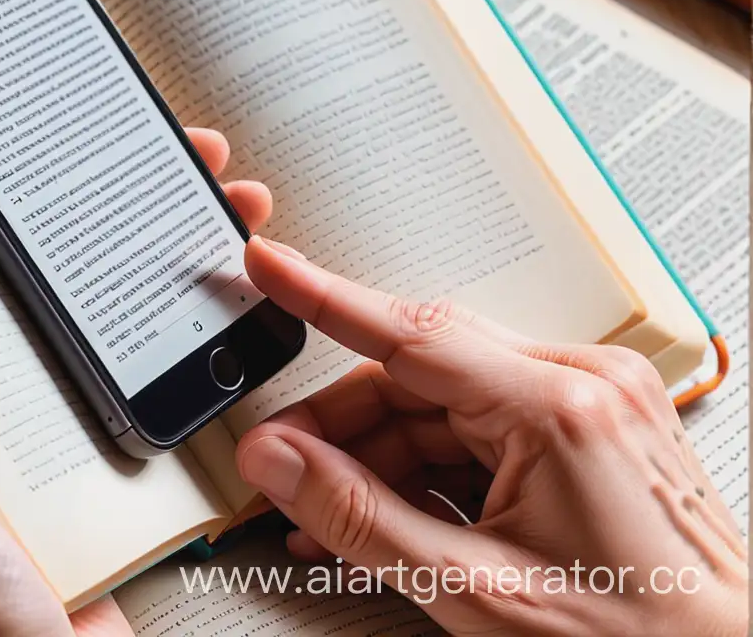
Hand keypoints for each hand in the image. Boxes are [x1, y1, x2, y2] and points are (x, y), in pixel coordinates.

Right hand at [236, 237, 746, 636]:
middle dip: (340, 425)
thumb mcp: (475, 591)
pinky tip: (391, 515)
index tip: (271, 268)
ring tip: (328, 517)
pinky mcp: (587, 428)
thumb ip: (359, 517)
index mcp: (558, 408)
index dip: (323, 297)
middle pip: (418, 377)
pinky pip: (482, 429)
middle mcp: (580, 384)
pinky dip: (429, 469)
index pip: (410, 333)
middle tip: (279, 466)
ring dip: (380, 456)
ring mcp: (589, 402)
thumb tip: (282, 462)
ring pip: (444, 406)